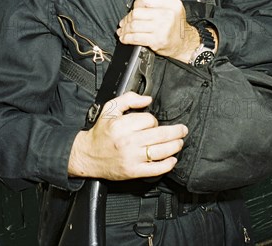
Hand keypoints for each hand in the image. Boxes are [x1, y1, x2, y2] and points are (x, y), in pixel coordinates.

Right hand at [68, 91, 187, 179]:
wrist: (88, 155)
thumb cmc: (101, 132)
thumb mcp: (110, 109)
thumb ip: (129, 99)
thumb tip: (148, 99)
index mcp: (122, 125)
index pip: (149, 120)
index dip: (154, 120)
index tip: (153, 123)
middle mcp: (128, 141)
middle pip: (159, 135)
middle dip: (175, 132)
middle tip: (183, 130)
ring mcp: (131, 158)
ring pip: (160, 151)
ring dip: (174, 146)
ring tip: (180, 142)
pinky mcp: (133, 171)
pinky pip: (155, 169)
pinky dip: (167, 165)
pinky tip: (172, 160)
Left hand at [117, 0, 201, 62]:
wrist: (184, 43)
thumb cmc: (176, 26)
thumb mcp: (173, 8)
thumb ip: (158, 3)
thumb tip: (136, 5)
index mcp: (172, 4)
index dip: (136, 4)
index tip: (133, 9)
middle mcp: (168, 15)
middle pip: (137, 13)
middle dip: (127, 18)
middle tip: (125, 22)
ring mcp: (162, 28)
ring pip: (134, 25)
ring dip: (125, 29)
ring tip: (123, 30)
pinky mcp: (157, 40)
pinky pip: (136, 38)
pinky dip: (127, 38)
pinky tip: (125, 38)